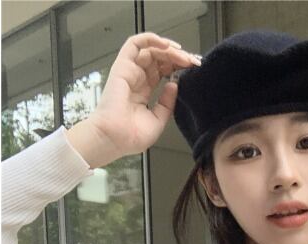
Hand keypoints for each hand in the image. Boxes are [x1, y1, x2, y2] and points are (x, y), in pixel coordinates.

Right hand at [87, 31, 200, 162]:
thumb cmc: (130, 136)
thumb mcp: (158, 121)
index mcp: (143, 92)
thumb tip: (174, 85)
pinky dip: (151, 39)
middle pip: (159, 59)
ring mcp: (129, 71)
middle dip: (178, 57)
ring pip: (151, 49)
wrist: (114, 139)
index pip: (163, 71)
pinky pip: (135, 43)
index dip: (178, 67)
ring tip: (183, 57)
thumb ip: (167, 103)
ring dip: (169, 49)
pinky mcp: (122, 66)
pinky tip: (166, 45)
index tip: (192, 69)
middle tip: (192, 61)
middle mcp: (136, 79)